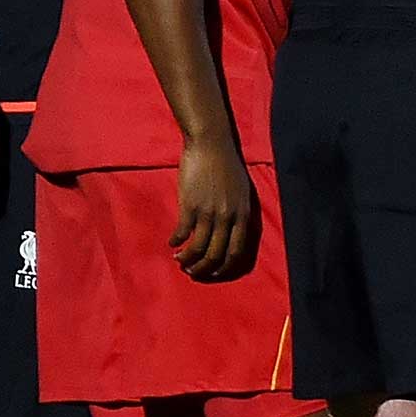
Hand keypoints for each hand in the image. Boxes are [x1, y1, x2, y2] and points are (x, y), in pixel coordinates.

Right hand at [172, 133, 252, 280]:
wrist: (211, 143)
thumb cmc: (227, 165)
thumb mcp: (242, 192)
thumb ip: (240, 213)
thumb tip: (235, 234)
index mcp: (243, 215)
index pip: (237, 252)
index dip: (224, 268)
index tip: (214, 273)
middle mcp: (228, 217)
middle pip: (216, 255)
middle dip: (204, 269)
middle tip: (193, 272)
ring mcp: (209, 212)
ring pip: (198, 248)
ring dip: (187, 260)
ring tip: (180, 261)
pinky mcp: (190, 205)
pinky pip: (183, 232)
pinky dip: (176, 242)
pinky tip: (172, 242)